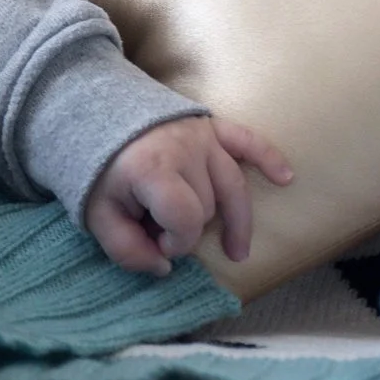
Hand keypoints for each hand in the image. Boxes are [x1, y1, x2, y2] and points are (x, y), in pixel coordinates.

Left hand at [84, 115, 293, 275]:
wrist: (93, 111)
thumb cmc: (95, 167)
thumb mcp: (97, 214)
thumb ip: (126, 249)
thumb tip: (163, 268)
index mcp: (153, 169)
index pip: (186, 219)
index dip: (175, 242)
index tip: (157, 243)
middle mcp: (184, 149)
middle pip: (208, 204)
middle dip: (190, 227)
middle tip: (164, 232)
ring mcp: (200, 134)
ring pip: (230, 185)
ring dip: (235, 218)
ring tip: (237, 250)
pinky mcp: (209, 124)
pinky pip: (247, 140)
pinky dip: (268, 157)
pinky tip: (286, 177)